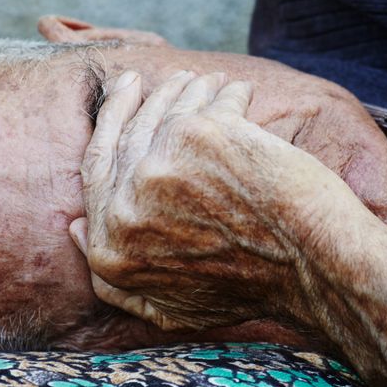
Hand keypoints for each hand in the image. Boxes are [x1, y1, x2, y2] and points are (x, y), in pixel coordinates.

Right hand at [72, 69, 386, 386]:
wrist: (312, 269)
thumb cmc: (253, 289)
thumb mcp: (169, 308)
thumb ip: (115, 280)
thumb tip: (75, 227)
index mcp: (109, 250)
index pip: (94, 171)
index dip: (106, 128)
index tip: (121, 100)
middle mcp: (123, 209)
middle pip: (124, 133)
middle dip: (132, 98)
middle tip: (144, 78)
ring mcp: (156, 169)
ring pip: (166, 110)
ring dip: (185, 90)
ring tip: (203, 83)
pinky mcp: (195, 136)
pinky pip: (208, 99)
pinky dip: (225, 92)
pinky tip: (236, 90)